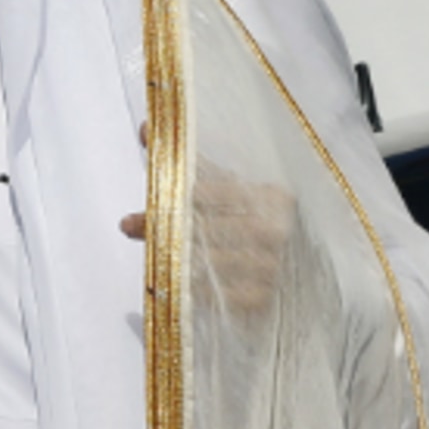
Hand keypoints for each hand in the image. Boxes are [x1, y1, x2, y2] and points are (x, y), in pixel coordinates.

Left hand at [121, 124, 295, 317]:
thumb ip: (189, 163)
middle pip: (213, 229)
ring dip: (178, 259)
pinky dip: (200, 290)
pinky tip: (177, 280)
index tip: (154, 195)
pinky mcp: (267, 301)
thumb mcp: (229, 187)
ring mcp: (274, 268)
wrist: (299, 262)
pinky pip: (227, 298)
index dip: (185, 195)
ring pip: (216, 264)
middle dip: (167, 227)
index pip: (223, 194)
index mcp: (271, 197)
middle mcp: (276, 231)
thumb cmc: (254, 216)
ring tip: (151, 252)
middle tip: (128, 224)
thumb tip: (146, 127)